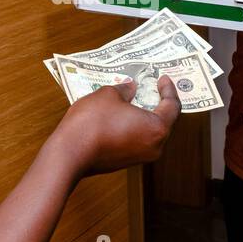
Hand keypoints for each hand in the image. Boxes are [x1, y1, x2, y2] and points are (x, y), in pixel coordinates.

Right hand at [53, 76, 179, 176]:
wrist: (70, 153)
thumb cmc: (92, 122)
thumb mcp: (110, 95)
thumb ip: (126, 89)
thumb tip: (131, 88)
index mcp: (157, 128)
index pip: (172, 106)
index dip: (168, 89)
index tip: (162, 79)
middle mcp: (154, 147)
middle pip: (164, 121)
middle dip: (158, 103)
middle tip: (152, 86)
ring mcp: (140, 157)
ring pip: (149, 132)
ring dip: (144, 115)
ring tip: (136, 98)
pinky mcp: (125, 162)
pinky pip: (137, 140)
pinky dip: (134, 126)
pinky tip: (123, 115)